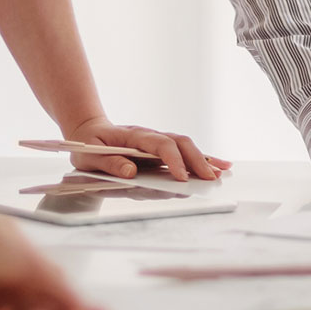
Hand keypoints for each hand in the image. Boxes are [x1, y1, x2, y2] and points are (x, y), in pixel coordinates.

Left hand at [63, 118, 232, 181]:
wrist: (88, 131)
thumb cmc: (87, 146)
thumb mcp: (88, 156)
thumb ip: (108, 163)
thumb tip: (129, 172)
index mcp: (133, 136)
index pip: (159, 144)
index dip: (173, 160)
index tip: (182, 177)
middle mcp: (149, 136)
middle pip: (179, 143)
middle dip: (197, 161)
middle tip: (210, 178)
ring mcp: (157, 141)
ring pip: (186, 147)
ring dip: (204, 159)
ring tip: (223, 172)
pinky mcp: (160, 150)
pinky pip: (183, 153)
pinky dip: (201, 159)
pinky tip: (218, 166)